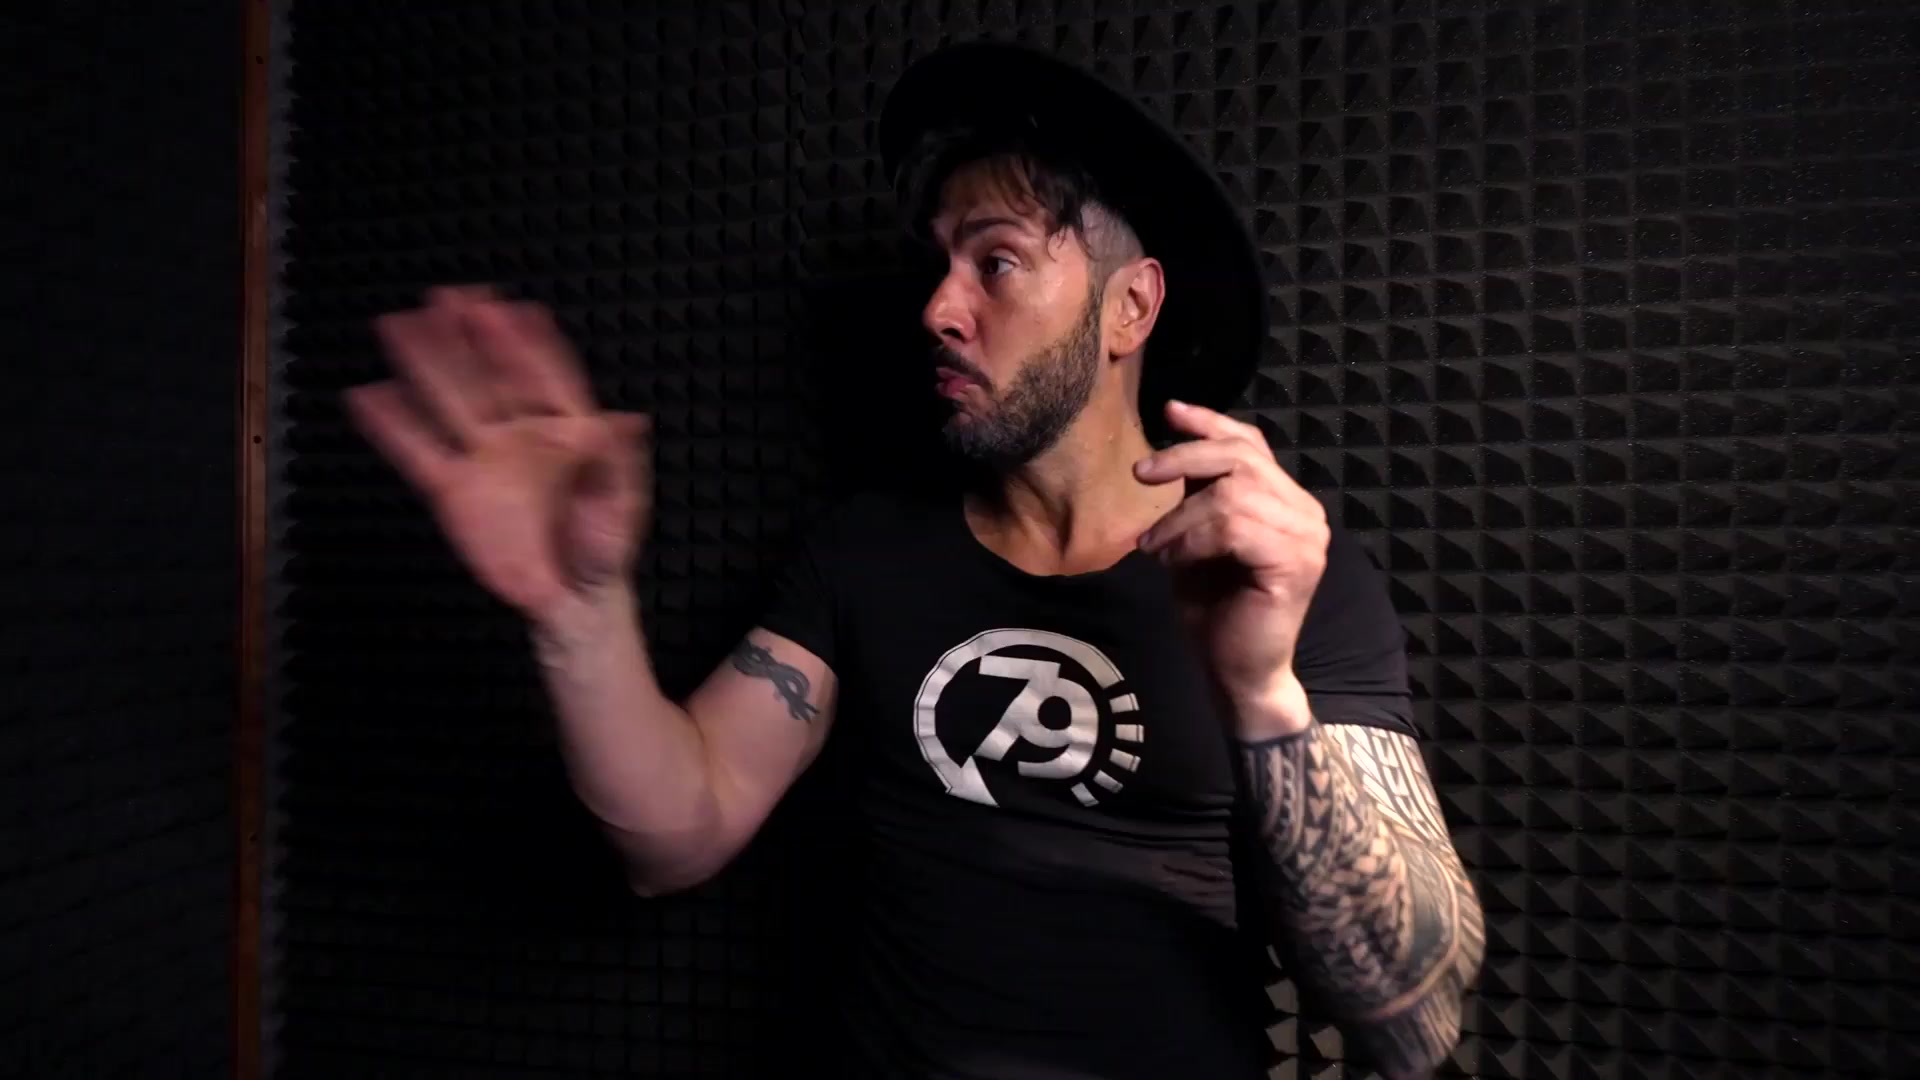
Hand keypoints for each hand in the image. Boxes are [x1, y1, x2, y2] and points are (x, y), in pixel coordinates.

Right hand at [344, 286, 650, 625]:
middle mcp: (522, 435)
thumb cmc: (604, 549)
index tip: (511, 308)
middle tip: (450, 296)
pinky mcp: (454, 492)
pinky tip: (369, 395)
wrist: (571, 598)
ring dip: (427, 363)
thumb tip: (626, 419)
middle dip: (470, 337)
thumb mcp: (623, 505)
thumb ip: (619, 462)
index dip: (528, 344)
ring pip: (451, 402)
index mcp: (569, 430)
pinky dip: (393, 425)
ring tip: (401, 323)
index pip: (546, 377)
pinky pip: (419, 452)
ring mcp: (485, 459)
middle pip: (491, 377)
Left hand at [1133, 400, 1328, 731]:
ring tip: (1155, 545)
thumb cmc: (1215, 610)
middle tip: (1141, 474)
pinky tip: (1171, 561)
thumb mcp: (1197, 539)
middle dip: (1185, 457)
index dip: (1211, 423)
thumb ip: (1199, 495)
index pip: (1252, 444)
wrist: (1236, 671)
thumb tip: (1172, 449)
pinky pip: (1233, 528)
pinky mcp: (1295, 563)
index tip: (1169, 411)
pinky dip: (1191, 539)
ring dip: (1180, 516)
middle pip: (1242, 458)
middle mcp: (1307, 513)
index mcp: (1287, 502)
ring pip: (1233, 493)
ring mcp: (1307, 538)